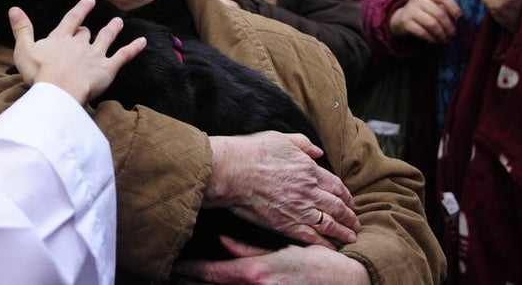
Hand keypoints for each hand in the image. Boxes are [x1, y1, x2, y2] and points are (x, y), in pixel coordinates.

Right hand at [10, 0, 145, 104]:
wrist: (58, 90)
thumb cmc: (38, 72)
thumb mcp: (23, 49)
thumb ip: (21, 28)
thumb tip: (13, 9)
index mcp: (61, 38)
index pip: (71, 19)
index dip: (80, 9)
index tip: (89, 1)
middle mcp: (79, 43)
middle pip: (86, 32)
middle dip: (90, 29)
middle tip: (94, 26)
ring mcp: (95, 55)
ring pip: (106, 38)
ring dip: (113, 30)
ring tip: (119, 23)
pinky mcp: (107, 69)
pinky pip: (123, 56)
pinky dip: (134, 49)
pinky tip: (143, 42)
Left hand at [172, 235, 369, 283]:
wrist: (346, 282)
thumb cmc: (317, 265)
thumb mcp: (282, 251)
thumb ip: (248, 250)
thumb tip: (222, 241)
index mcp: (256, 274)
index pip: (213, 274)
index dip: (190, 271)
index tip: (175, 266)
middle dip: (192, 283)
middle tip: (177, 276)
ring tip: (189, 282)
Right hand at [204, 132, 358, 248]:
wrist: (232, 171)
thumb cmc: (252, 152)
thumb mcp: (280, 139)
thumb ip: (302, 144)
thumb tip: (317, 152)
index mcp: (308, 169)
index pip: (335, 186)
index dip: (346, 196)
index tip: (350, 202)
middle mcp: (308, 191)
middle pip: (337, 207)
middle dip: (349, 217)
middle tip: (355, 223)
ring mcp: (298, 209)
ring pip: (328, 224)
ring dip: (342, 232)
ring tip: (350, 237)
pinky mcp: (285, 224)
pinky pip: (311, 237)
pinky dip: (324, 243)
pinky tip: (331, 247)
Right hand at [390, 0, 460, 43]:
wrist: (401, 18)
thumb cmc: (423, 12)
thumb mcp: (432, 5)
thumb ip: (445, 8)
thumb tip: (459, 20)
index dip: (454, 7)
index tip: (459, 18)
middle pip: (439, 13)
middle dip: (449, 26)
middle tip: (453, 34)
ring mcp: (410, 10)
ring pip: (432, 24)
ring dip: (441, 34)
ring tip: (445, 39)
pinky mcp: (405, 22)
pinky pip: (422, 32)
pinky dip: (431, 39)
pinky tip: (435, 41)